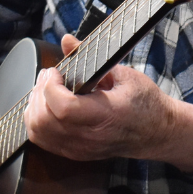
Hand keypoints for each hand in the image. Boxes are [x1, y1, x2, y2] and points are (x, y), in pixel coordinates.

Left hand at [24, 35, 192, 173]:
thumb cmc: (146, 102)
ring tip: (46, 89)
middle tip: (49, 75)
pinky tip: (46, 105)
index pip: (65, 108)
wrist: (157, 133)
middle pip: (45, 120)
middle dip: (39, 92)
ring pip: (38, 132)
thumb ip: (92, 57)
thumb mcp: (125, 74)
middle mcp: (90, 137)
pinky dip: (37, 120)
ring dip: (35, 106)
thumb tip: (67, 40)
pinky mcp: (75, 154)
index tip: (56, 71)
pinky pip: (42, 140)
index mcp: (107, 115)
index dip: (51, 87)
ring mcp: (80, 149)